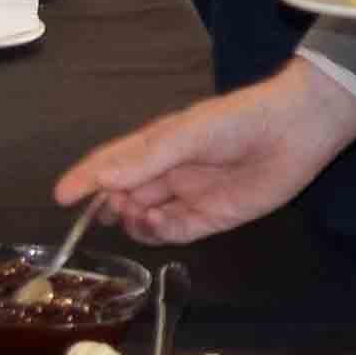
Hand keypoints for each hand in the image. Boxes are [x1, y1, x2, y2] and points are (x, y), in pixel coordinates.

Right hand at [57, 68, 355, 240]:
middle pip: (125, 194)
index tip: (60, 197)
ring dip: (132, 220)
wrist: (295, 130)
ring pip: (146, 217)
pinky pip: (175, 232)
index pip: (112, 163)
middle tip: (102, 211)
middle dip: (108, 205)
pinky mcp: (213, 218)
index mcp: (158, 145)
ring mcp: (189, 197)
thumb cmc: (238, 121)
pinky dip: (158, 233)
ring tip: (133, 213)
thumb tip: (104, 179)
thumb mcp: (186, 134)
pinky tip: (153, 225)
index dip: (86, 179)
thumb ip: (147, 158)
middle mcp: (169, 172)